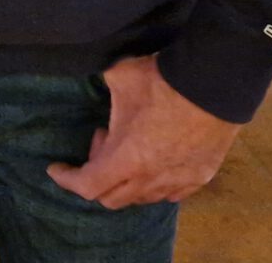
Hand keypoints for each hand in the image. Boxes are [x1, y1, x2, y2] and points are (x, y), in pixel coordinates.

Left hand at [44, 55, 239, 208]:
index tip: (56, 168)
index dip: (67, 179)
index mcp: (126, 158)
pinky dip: (152, 183)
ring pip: (140, 197)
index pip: (87, 186)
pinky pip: (168, 193)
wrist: (215, 83)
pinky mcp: (199, 177)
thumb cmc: (163, 80)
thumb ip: (100, 85)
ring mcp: (177, 181)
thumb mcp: (119, 75)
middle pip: (111, 197)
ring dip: (125, 178)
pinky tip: (153, 159)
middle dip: (96, 173)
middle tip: (102, 140)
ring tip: (130, 143)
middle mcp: (151, 179)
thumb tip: (89, 74)